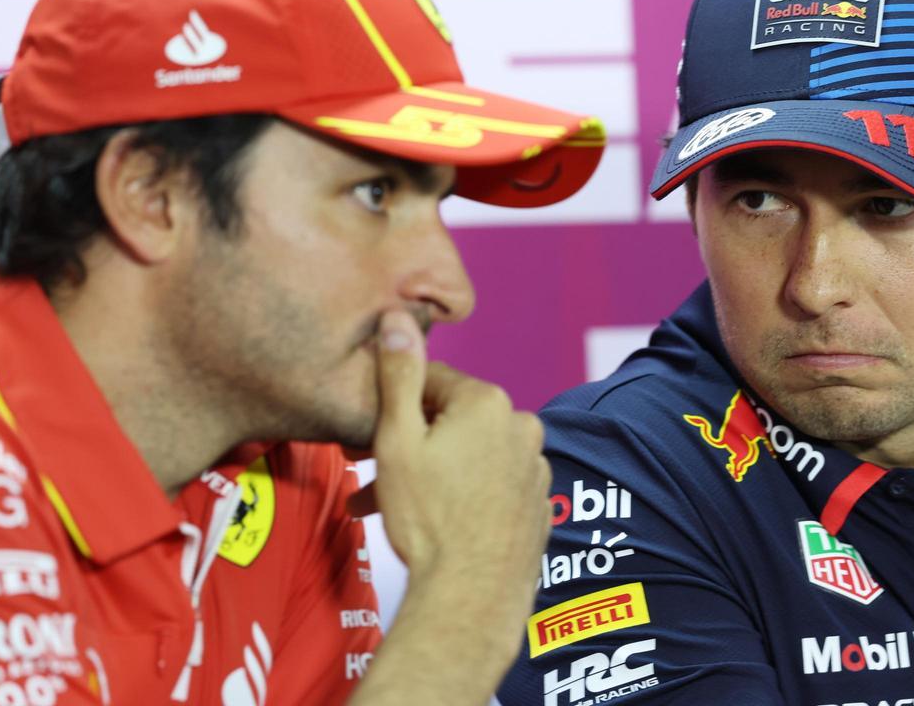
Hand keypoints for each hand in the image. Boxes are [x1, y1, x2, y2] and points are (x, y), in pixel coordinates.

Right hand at [364, 309, 550, 621]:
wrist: (471, 596)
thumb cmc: (429, 519)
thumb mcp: (397, 439)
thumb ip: (399, 374)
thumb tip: (398, 317)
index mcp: (487, 402)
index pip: (430, 382)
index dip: (396, 407)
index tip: (374, 436)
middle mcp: (522, 426)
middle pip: (454, 420)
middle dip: (415, 443)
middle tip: (374, 477)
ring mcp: (536, 467)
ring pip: (473, 455)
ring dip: (438, 472)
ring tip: (401, 508)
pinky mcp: (539, 504)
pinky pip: (495, 486)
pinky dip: (468, 495)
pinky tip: (441, 522)